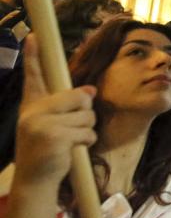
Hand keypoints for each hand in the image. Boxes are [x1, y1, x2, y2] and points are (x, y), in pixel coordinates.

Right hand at [14, 35, 97, 188]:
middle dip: (85, 111)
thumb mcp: (53, 123)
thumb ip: (68, 104)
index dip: (33, 56)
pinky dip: (86, 142)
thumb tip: (90, 91)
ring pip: (87, 115)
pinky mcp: (55, 137)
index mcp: (32, 105)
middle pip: (79, 97)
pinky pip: (87, 132)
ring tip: (69, 141)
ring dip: (86, 130)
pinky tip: (71, 150)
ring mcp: (42, 124)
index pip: (33, 77)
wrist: (36, 180)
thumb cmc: (48, 149)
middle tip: (71, 127)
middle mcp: (33, 112)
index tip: (34, 36)